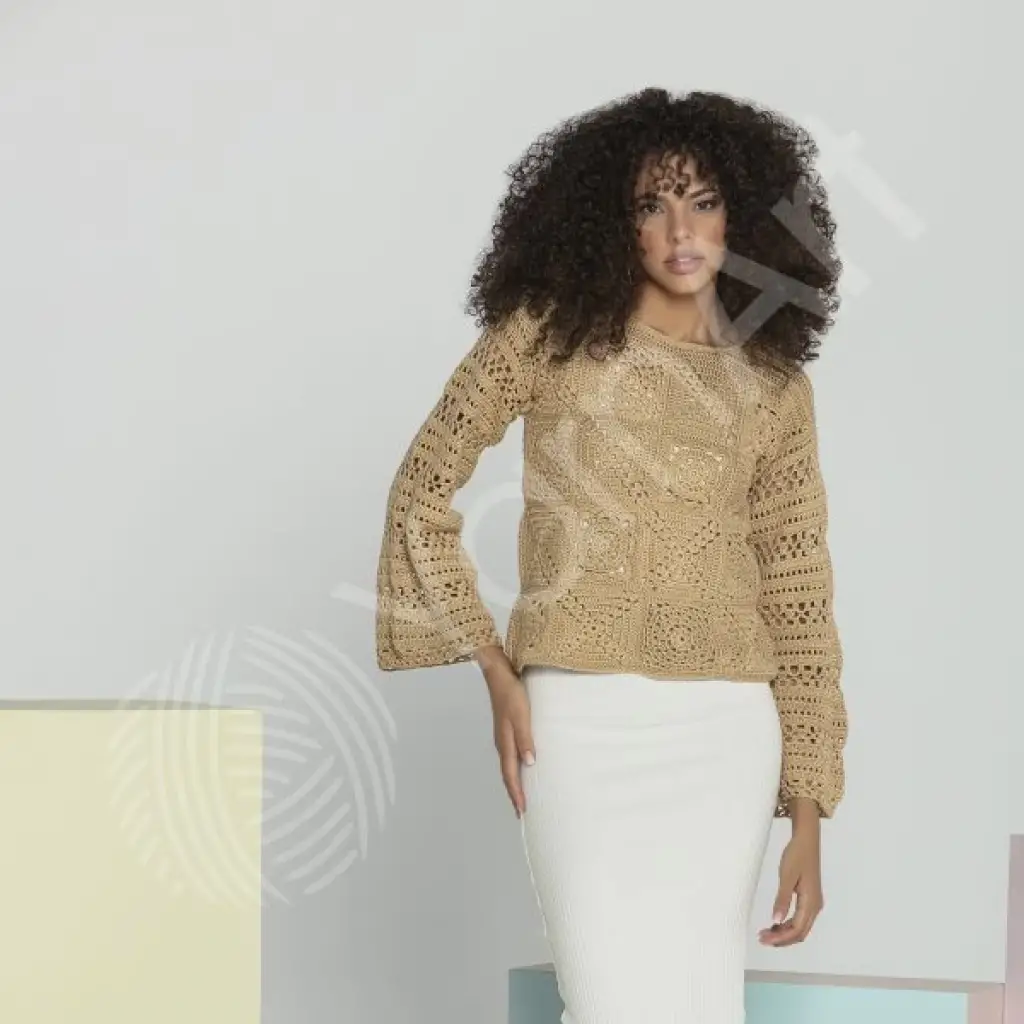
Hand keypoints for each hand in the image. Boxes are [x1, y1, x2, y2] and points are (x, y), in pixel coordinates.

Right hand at [476, 647, 534, 818]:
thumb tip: (529, 763)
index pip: (510, 775)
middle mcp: (502, 743)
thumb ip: (525, 738)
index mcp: (505, 742)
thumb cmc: (512, 693)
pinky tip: (522, 766)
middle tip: (521, 811)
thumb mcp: (521, 715)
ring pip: (507, 766)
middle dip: (514, 793)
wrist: (498, 675)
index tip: (522, 811)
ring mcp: (503, 737)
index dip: (516, 793)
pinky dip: (515, 768)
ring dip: (514, 782)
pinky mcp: (506, 729)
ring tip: (521, 794)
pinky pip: (510, 755)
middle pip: (507, 774)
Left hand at [759, 825, 823, 946]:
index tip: (763, 939)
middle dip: (781, 939)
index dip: (780, 938)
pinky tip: (775, 922)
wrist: (806, 841)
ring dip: (784, 933)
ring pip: (801, 927)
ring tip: (766, 932)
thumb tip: (776, 920)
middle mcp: (815, 906)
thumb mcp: (786, 876)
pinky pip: (800, 919)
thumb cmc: (796, 855)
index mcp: (811, 902)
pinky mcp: (809, 898)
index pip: (797, 929)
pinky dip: (788, 924)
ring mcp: (813, 903)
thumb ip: (782, 899)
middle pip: (800, 933)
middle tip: (761, 939)